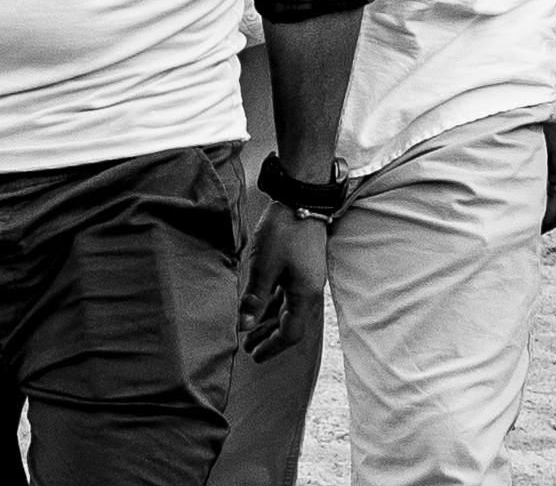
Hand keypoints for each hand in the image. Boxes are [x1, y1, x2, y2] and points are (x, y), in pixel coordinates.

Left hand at [242, 202, 329, 361]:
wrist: (302, 198)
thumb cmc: (284, 231)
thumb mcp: (264, 267)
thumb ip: (255, 299)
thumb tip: (245, 326)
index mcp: (304, 295)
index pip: (291, 333)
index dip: (272, 347)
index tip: (254, 356)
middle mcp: (310, 291)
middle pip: (291, 324)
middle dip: (269, 337)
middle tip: (248, 347)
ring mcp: (307, 279)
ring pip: (288, 309)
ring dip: (270, 321)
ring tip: (250, 329)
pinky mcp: (303, 268)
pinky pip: (288, 294)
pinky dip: (274, 304)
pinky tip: (261, 305)